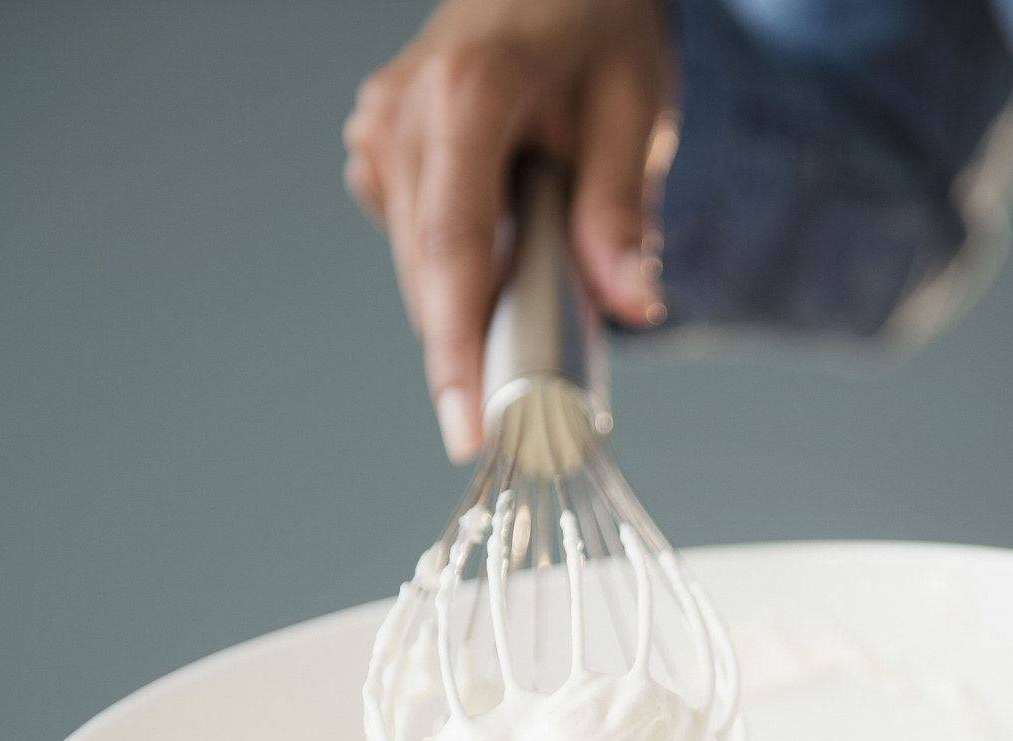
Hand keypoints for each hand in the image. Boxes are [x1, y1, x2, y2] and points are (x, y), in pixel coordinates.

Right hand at [344, 0, 669, 461]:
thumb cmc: (598, 28)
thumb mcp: (635, 107)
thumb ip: (624, 209)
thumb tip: (632, 306)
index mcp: (468, 92)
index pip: (455, 247)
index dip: (456, 350)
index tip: (467, 428)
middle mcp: (402, 111)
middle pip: (430, 272)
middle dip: (472, 353)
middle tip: (527, 419)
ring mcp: (378, 128)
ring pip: (419, 266)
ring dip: (470, 311)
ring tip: (532, 324)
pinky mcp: (377, 149)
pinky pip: (416, 243)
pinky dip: (460, 273)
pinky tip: (508, 255)